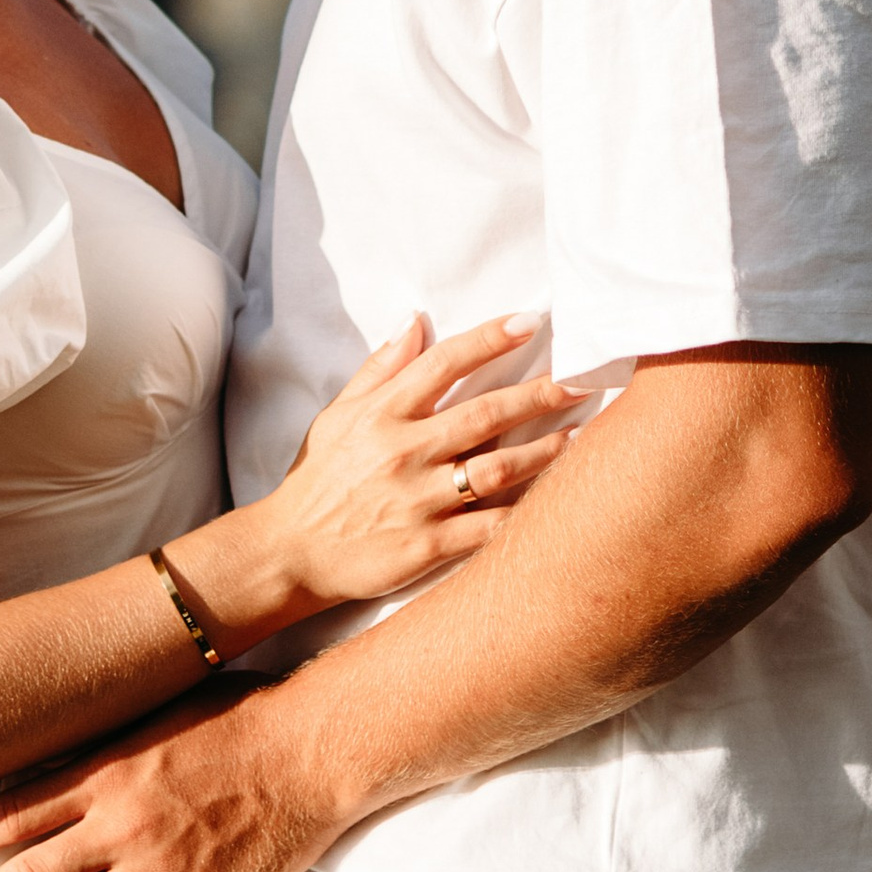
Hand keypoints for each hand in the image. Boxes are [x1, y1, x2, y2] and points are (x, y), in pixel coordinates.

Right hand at [260, 310, 578, 611]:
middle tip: (581, 381)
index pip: (444, 363)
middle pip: (484, 415)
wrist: (290, 551)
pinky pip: (485, 529)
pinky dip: (521, 517)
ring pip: (495, 470)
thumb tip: (416, 321)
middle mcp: (402, 452)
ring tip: (579, 438)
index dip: (489, 339)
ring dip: (543, 451)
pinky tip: (552, 504)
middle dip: (538, 394)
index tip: (530, 321)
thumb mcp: (339, 414)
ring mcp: (416, 501)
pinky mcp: (425, 546)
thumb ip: (381, 368)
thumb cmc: (318, 478)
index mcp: (382, 414)